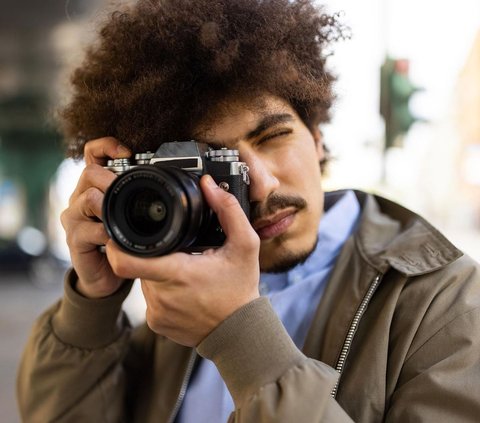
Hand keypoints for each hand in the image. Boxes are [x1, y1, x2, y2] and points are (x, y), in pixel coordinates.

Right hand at [60, 137, 130, 298]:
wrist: (105, 276)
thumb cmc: (119, 241)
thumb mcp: (129, 215)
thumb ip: (137, 198)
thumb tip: (167, 180)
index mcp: (94, 187)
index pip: (92, 154)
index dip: (107, 146)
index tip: (128, 152)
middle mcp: (79, 198)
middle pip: (90, 173)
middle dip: (113, 181)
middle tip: (133, 194)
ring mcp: (74, 219)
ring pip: (88, 198)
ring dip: (111, 207)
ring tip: (124, 218)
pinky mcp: (74, 239)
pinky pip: (90, 229)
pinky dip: (108, 233)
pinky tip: (117, 239)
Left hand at [105, 175, 260, 345]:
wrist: (240, 333)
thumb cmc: (241, 290)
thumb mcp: (244, 245)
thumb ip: (228, 211)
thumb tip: (209, 186)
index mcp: (177, 273)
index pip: (125, 260)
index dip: (117, 244)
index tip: (121, 231)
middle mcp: (161, 295)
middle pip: (138, 263)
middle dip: (152, 253)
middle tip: (177, 251)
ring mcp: (156, 312)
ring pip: (143, 280)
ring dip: (157, 271)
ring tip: (184, 271)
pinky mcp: (156, 324)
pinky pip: (150, 298)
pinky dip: (161, 290)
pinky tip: (183, 290)